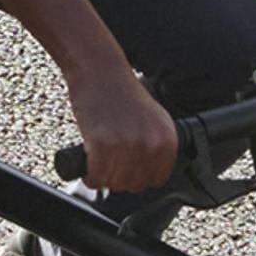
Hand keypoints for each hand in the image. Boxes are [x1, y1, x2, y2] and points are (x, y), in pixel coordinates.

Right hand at [69, 68, 180, 195]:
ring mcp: (127, 145)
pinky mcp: (103, 145)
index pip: (157, 179)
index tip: (128, 171)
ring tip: (99, 164)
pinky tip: (89, 166)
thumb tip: (151, 172)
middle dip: (120, 178)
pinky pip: (97, 177)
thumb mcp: (153, 118)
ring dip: (104, 178)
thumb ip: (156, 144)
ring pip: (116, 183)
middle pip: (135, 184)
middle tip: (110, 165)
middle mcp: (151, 144)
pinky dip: (90, 176)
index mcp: (167, 138)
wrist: (100, 71)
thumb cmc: (122, 92)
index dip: (140, 177)